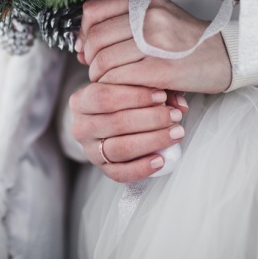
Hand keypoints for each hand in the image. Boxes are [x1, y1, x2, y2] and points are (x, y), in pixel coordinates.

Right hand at [69, 82, 187, 182]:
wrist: (106, 121)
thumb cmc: (122, 99)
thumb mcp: (129, 86)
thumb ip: (150, 85)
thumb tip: (177, 101)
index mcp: (80, 101)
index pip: (103, 97)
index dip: (134, 96)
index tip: (161, 95)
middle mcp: (80, 127)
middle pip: (115, 123)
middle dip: (150, 118)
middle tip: (174, 115)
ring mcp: (89, 150)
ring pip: (119, 148)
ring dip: (152, 141)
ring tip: (175, 133)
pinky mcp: (102, 169)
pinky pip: (120, 173)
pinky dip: (142, 167)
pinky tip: (161, 159)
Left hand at [76, 0, 231, 93]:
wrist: (228, 55)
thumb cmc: (188, 39)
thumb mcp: (158, 15)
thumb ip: (124, 20)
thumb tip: (82, 42)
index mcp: (145, 1)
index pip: (94, 11)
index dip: (83, 32)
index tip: (85, 46)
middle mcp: (149, 16)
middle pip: (96, 38)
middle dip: (89, 58)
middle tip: (95, 68)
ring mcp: (155, 42)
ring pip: (104, 61)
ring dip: (100, 76)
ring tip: (110, 80)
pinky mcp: (161, 69)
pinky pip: (119, 79)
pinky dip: (113, 87)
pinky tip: (123, 88)